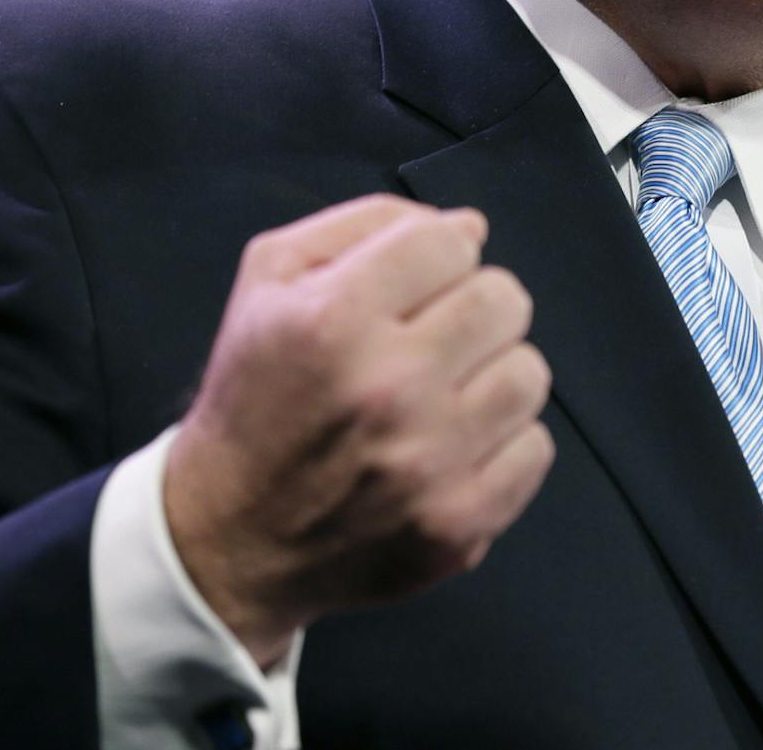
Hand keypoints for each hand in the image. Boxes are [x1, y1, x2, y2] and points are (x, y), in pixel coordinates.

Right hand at [163, 195, 553, 665]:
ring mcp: (428, 464)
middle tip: (435, 338)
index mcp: (334, 319)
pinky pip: (535, 448)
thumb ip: (366, 225)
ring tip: (446, 393)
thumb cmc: (253, 394)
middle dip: (474, 306)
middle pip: (503, 300)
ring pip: (528, 373)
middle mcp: (387, 389)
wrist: (228, 537)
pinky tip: (454, 447)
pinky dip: (503, 443)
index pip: (451, 243)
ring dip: (493, 374)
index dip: (438, 254)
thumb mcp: (269, 280)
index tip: (415, 285)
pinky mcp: (457, 525)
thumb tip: (469, 227)